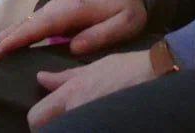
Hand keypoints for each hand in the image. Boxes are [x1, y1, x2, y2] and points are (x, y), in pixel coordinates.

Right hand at [0, 0, 146, 63]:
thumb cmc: (128, 7)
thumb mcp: (125, 22)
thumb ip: (100, 34)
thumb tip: (73, 48)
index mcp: (71, 9)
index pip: (37, 28)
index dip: (16, 41)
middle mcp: (58, 7)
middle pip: (24, 25)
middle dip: (1, 40)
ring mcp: (56, 8)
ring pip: (25, 24)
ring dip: (4, 38)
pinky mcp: (57, 13)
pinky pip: (32, 25)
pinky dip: (15, 34)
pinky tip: (5, 44)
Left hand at [28, 50, 153, 128]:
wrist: (158, 76)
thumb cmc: (126, 68)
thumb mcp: (93, 67)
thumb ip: (65, 77)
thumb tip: (41, 78)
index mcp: (71, 94)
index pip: (36, 117)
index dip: (39, 121)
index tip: (48, 120)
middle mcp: (76, 112)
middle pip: (50, 131)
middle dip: (56, 128)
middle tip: (69, 122)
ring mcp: (93, 123)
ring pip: (72, 130)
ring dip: (76, 127)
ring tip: (88, 122)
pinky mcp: (107, 128)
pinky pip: (91, 130)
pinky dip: (92, 129)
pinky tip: (101, 124)